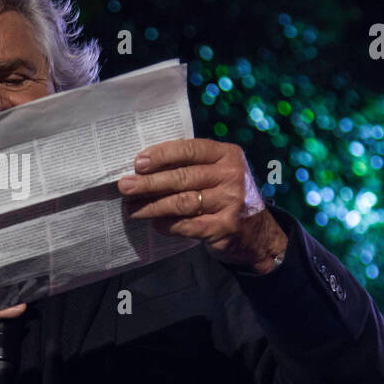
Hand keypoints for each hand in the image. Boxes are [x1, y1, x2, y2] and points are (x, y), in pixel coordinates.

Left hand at [117, 138, 288, 273]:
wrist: (257, 234)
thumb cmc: (226, 196)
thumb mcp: (217, 173)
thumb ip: (190, 166)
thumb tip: (143, 168)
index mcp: (227, 155)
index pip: (190, 149)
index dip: (162, 155)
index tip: (137, 163)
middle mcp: (231, 175)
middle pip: (182, 177)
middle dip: (149, 183)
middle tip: (125, 187)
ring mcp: (231, 202)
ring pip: (181, 202)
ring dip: (152, 206)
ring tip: (131, 209)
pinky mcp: (225, 227)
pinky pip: (187, 225)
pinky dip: (168, 225)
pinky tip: (154, 224)